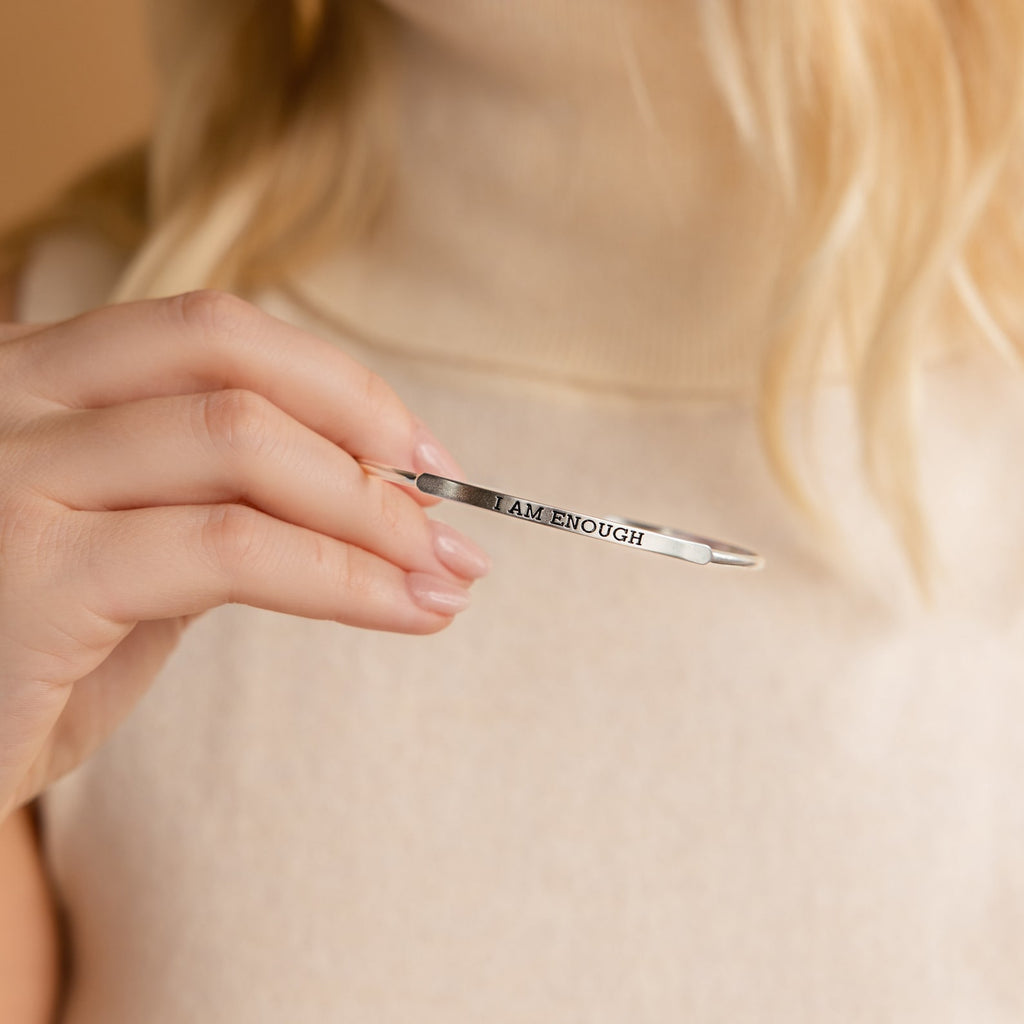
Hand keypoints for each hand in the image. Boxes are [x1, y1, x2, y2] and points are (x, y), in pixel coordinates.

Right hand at [0, 290, 487, 817]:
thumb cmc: (21, 655)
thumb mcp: (125, 554)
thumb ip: (215, 501)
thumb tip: (365, 486)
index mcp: (36, 377)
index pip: (213, 336)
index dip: (337, 384)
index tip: (425, 453)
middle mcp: (9, 397)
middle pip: (228, 358)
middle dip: (366, 430)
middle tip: (450, 512)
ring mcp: (8, 478)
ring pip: (239, 446)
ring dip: (372, 512)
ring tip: (446, 571)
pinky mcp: (29, 577)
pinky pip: (227, 550)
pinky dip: (341, 576)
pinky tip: (406, 607)